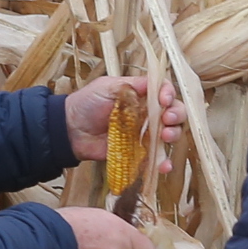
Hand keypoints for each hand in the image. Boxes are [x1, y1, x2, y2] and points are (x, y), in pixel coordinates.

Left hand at [65, 73, 184, 163]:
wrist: (70, 130)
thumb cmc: (87, 103)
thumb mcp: (107, 86)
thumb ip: (132, 85)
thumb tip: (155, 83)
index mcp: (141, 95)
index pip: (164, 91)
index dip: (169, 94)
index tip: (163, 100)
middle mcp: (147, 113)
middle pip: (174, 112)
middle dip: (176, 115)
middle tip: (167, 119)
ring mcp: (144, 134)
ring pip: (170, 134)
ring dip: (174, 135)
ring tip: (165, 137)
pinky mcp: (138, 152)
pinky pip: (156, 157)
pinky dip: (163, 163)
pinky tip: (163, 166)